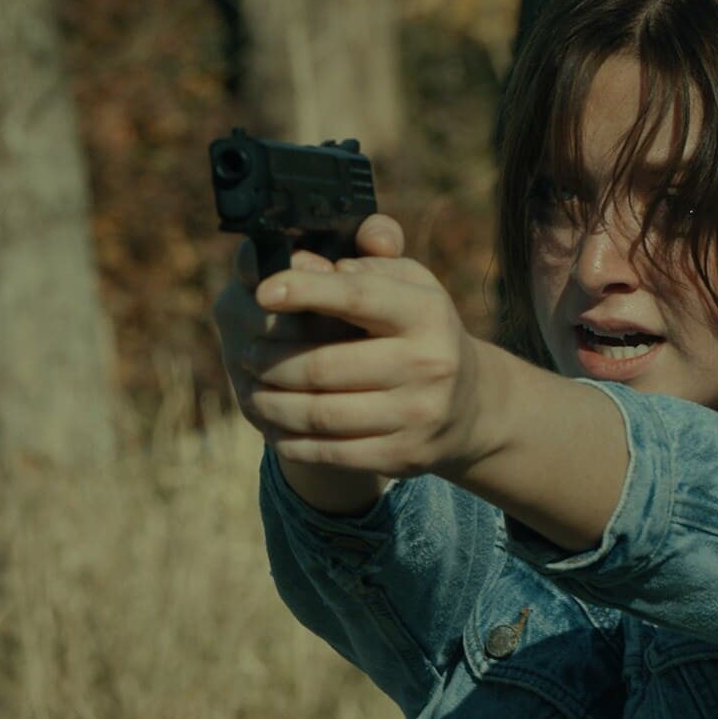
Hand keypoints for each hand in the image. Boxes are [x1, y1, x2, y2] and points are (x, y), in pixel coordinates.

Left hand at [241, 216, 502, 478]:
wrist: (470, 406)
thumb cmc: (419, 331)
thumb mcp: (409, 286)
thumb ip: (366, 263)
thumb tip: (305, 262)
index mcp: (426, 312)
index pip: (357, 296)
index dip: (305, 292)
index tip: (262, 291)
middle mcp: (428, 364)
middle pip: (323, 366)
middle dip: (272, 360)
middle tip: (247, 353)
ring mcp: (417, 415)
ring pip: (319, 414)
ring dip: (272, 403)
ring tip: (254, 390)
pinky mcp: (402, 456)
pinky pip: (329, 452)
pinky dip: (291, 440)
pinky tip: (274, 427)